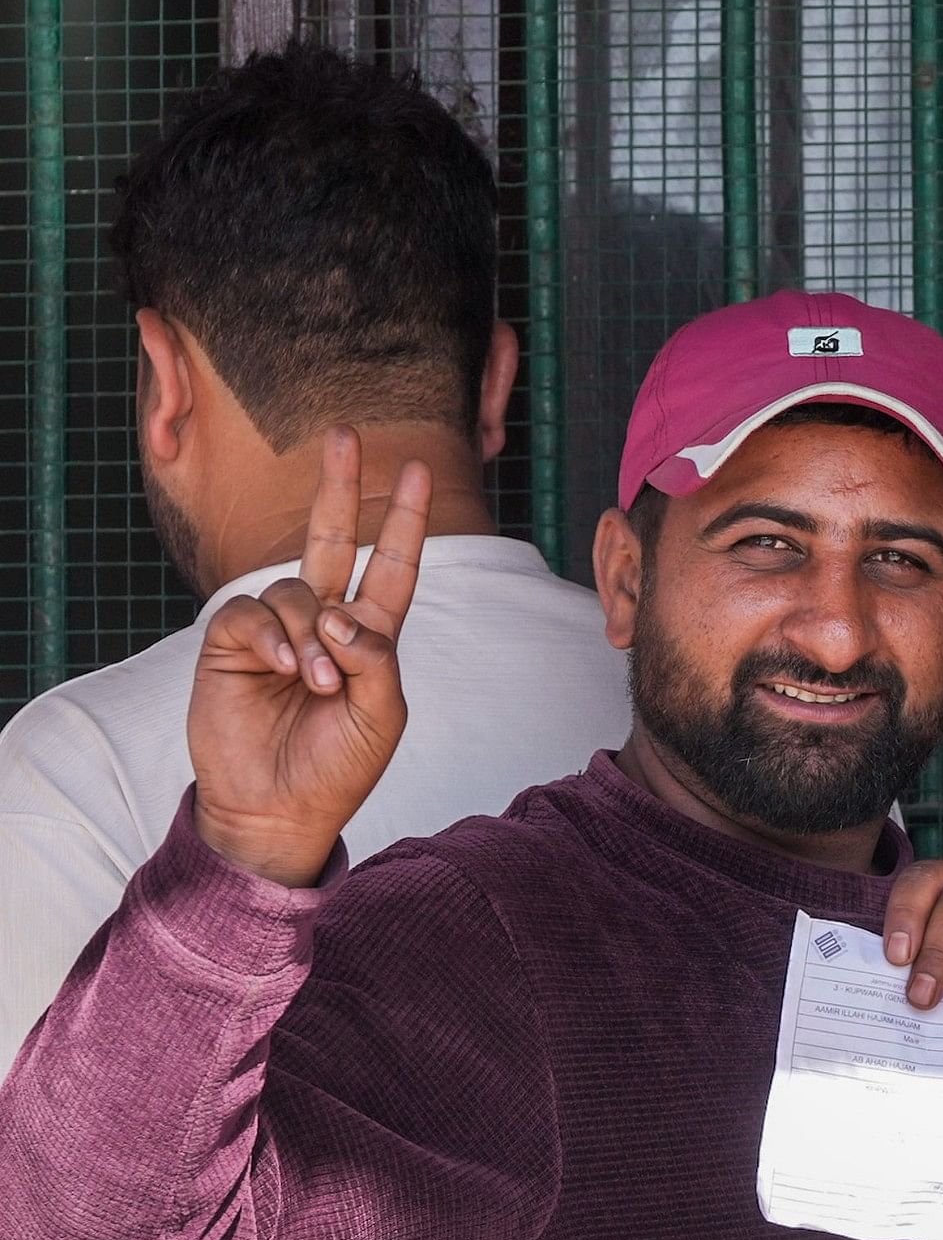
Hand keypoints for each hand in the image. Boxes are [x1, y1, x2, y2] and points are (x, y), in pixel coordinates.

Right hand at [188, 429, 432, 886]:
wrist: (279, 806)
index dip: (402, 521)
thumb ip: (376, 660)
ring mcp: (276, 628)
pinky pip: (252, 612)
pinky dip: (273, 638)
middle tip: (344, 434)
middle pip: (331, 538)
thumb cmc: (338, 765)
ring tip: (314, 684)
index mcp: (370, 637)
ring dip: (309, 636)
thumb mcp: (382, 716)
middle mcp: (323, 621)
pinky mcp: (231, 642)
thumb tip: (339, 613)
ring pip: (295, 590)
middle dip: (338, 486)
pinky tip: (281, 670)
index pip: (390, 567)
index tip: (414, 471)